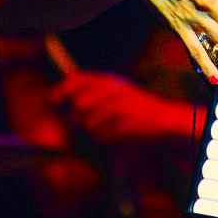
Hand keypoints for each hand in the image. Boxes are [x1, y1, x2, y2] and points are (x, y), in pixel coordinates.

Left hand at [50, 70, 197, 141]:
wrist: (162, 116)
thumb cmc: (134, 102)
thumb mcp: (115, 86)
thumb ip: (89, 86)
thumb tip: (57, 91)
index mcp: (108, 80)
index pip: (75, 80)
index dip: (60, 90)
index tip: (54, 100)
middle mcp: (111, 91)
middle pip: (78, 105)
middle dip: (77, 116)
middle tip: (84, 118)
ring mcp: (117, 108)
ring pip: (87, 123)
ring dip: (91, 128)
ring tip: (106, 124)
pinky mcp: (121, 125)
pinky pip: (99, 136)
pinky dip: (103, 137)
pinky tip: (115, 130)